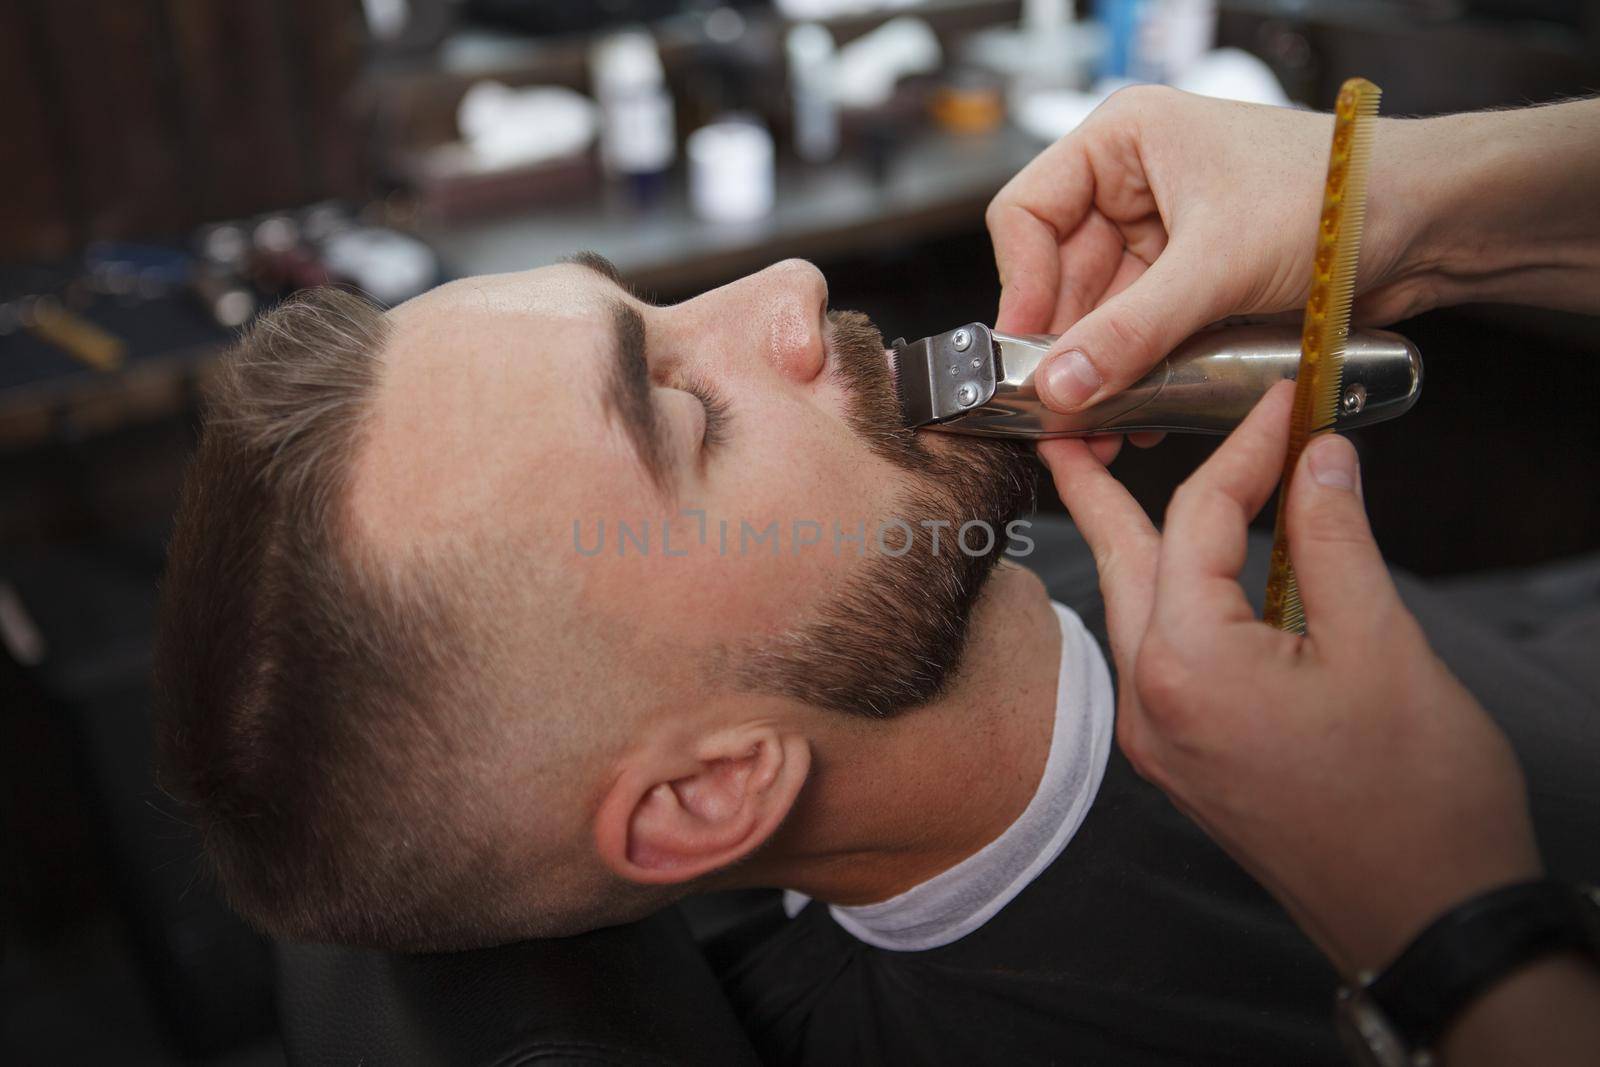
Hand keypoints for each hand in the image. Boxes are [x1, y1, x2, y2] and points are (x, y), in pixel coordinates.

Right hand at [988, 87, 1439, 416]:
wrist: (1430, 221)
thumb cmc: (1335, 197)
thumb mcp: (1217, 266)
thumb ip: (1129, 332)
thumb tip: (1059, 386)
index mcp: (1124, 142)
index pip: (1027, 214)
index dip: (1022, 284)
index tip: (1029, 351)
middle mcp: (1133, 185)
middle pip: (1061, 276)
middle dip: (1064, 347)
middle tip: (1062, 410)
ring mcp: (1162, 236)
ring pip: (1099, 315)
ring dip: (1100, 372)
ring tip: (1101, 427)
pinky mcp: (1190, 282)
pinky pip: (1140, 334)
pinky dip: (1137, 376)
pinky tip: (1140, 415)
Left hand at [1038, 382, 1540, 975]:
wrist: (1424, 917)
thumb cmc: (1416, 795)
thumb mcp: (1381, 643)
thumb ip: (1334, 537)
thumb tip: (1318, 457)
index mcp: (1188, 663)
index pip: (1198, 519)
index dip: (1244, 450)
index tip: (1282, 404)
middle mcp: (1148, 702)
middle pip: (1122, 562)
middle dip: (1098, 489)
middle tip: (1071, 430)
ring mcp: (1156, 738)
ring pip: (1132, 610)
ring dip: (1133, 544)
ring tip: (1107, 483)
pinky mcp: (1178, 759)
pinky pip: (1155, 656)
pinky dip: (1168, 600)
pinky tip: (1192, 574)